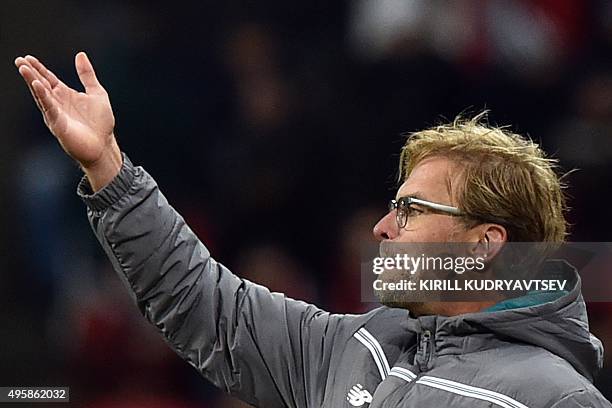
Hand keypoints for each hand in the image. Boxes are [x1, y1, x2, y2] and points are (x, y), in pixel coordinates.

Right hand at [15, 52, 121, 190]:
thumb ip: (87, 75)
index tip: (28, 57)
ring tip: (23, 68)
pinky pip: (49, 108)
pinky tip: (37, 86)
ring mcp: (56, 114)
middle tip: (19, 60)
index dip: (39, 68)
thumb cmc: (101, 123)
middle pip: (41, 85)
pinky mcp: (59, 124)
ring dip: (32, 81)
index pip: (48, 78)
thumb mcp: (97, 93)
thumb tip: (80, 55)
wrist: (104, 145)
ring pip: (41, 95)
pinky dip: (43, 97)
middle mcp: (57, 104)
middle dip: (30, 73)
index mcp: (65, 95)